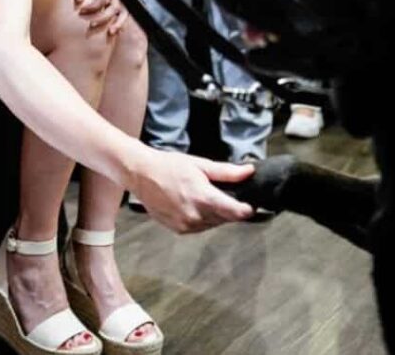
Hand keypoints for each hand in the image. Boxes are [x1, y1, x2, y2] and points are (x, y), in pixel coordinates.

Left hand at [73, 0, 125, 35]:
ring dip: (118, 23)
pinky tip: (115, 32)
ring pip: (123, 13)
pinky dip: (121, 23)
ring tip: (111, 32)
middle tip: (89, 25)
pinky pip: (125, 15)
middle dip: (101, 18)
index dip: (92, 7)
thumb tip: (79, 0)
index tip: (80, 11)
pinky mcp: (121, 4)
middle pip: (113, 8)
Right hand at [129, 149, 255, 232]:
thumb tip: (249, 171)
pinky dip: (203, 219)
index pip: (235, 213)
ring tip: (207, 197)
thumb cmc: (170, 166)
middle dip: (230, 209)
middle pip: (225, 219)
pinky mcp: (178, 230)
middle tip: (227, 195)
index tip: (252, 205)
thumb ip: (227, 172)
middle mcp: (195, 216)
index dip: (247, 210)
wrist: (141, 174)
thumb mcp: (201, 165)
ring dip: (216, 215)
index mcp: (203, 198)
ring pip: (213, 224)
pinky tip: (195, 205)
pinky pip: (199, 227)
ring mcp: (186, 225)